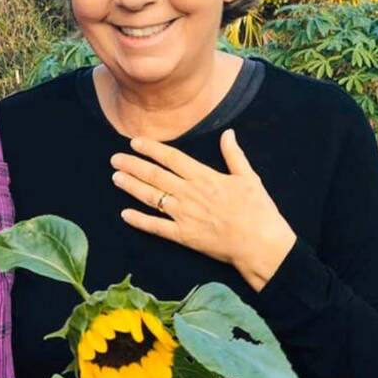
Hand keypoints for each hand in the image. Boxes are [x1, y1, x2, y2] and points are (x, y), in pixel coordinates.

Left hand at [110, 130, 295, 291]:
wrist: (261, 244)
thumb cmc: (259, 211)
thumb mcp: (249, 177)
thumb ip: (234, 155)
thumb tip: (228, 133)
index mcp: (205, 177)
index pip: (171, 158)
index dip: (151, 149)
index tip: (134, 142)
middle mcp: (190, 193)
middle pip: (155, 175)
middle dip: (133, 165)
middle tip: (115, 159)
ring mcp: (185, 215)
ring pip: (151, 198)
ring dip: (132, 187)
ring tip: (116, 177)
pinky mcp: (184, 236)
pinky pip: (157, 227)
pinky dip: (140, 220)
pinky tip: (125, 214)